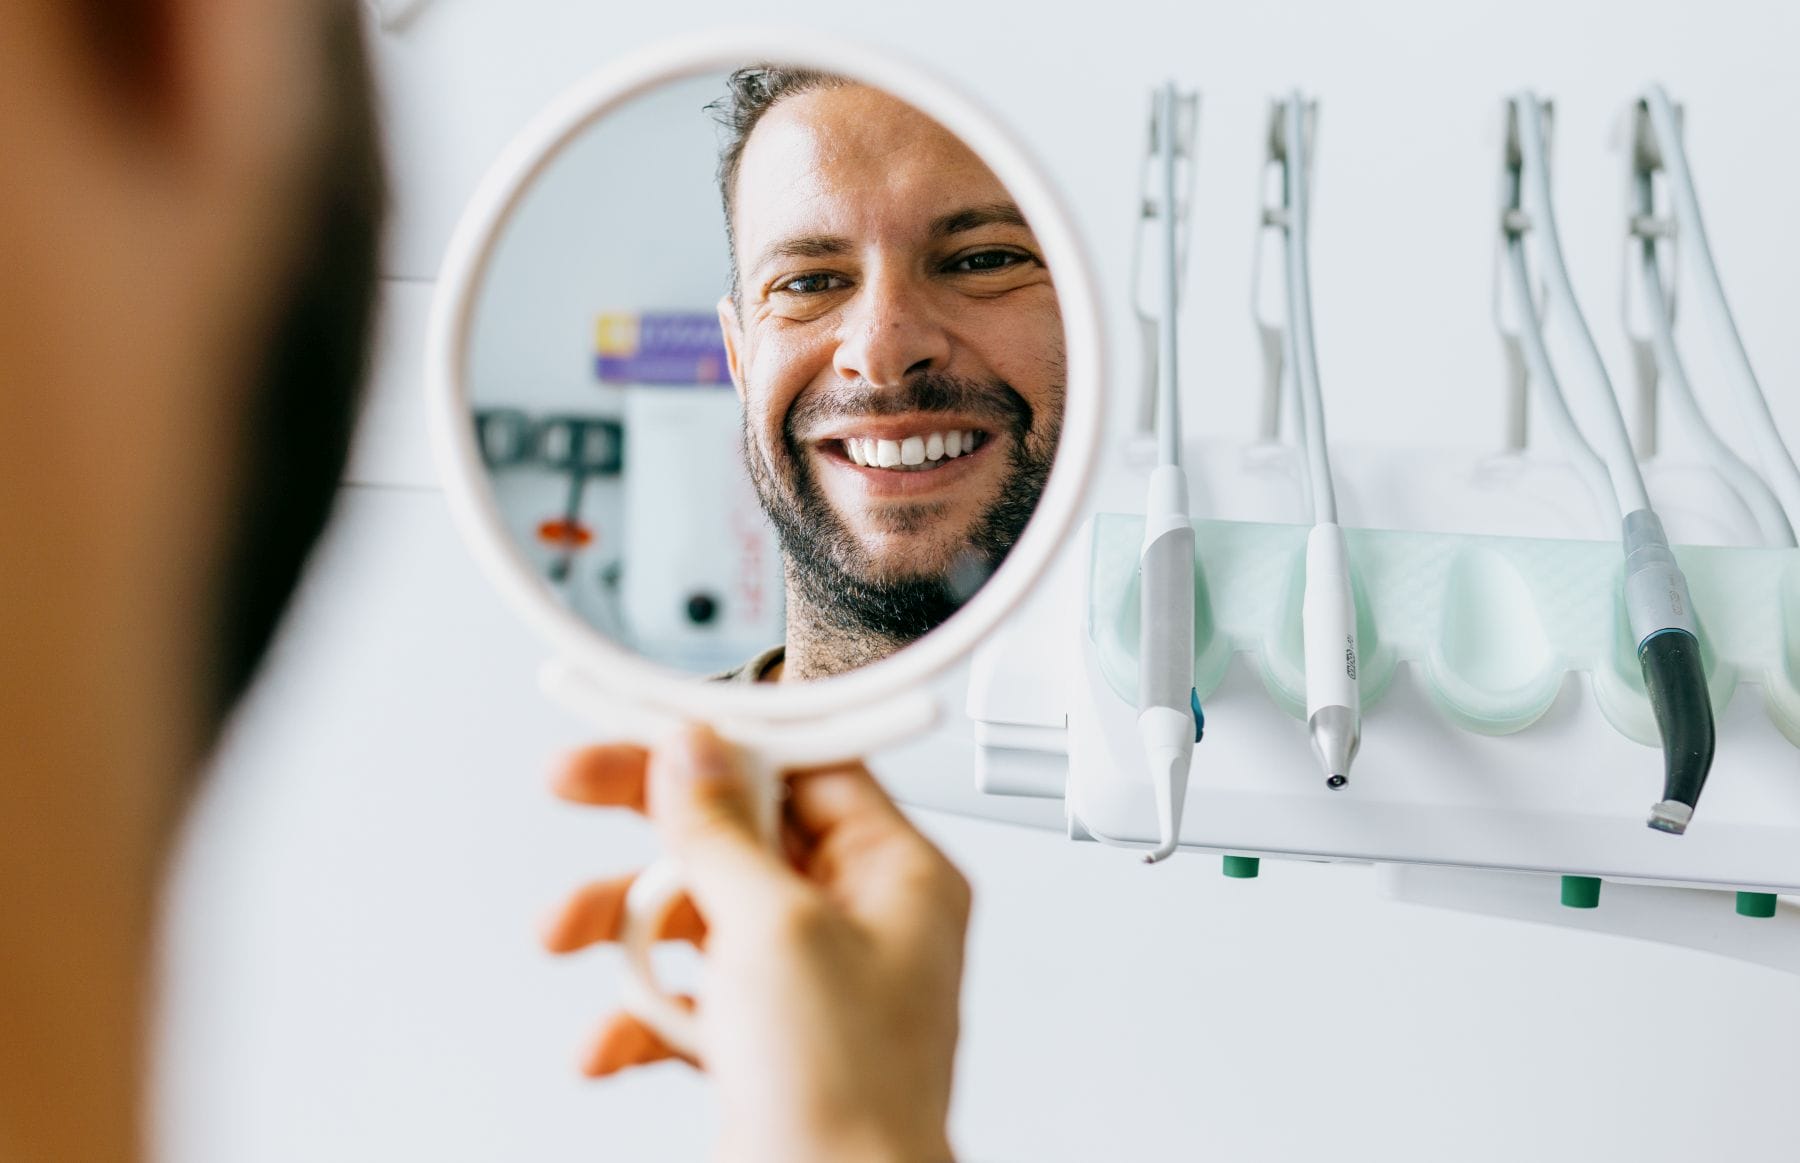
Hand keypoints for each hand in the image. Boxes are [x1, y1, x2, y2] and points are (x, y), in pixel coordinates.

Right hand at [543, 725, 969, 1162]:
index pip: (806, 767)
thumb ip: (724, 832)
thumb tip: (694, 753)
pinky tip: (607, 1043)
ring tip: (566, 932)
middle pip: (738, 831)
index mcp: (896, 875)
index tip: (652, 722)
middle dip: (649, 824)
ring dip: (624, 925)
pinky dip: (638, 1015)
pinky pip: (686, 998)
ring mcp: (808, 982)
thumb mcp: (775, 929)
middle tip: (572, 782)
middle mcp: (858, 921)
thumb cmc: (849, 1096)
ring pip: (698, 912)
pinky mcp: (763, 1041)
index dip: (724, 741)